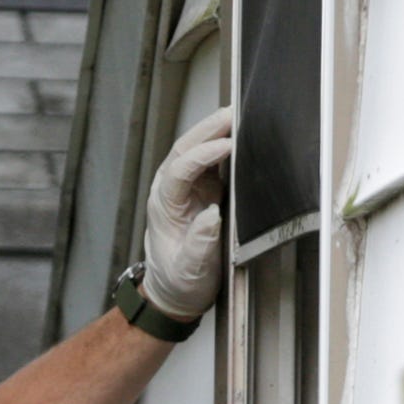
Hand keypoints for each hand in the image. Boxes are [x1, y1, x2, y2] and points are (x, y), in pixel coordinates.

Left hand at [142, 105, 232, 319]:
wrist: (176, 290)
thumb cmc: (180, 280)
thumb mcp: (190, 269)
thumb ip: (199, 244)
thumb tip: (212, 214)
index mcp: (164, 206)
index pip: (180, 170)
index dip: (202, 155)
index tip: (226, 146)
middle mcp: (170, 189)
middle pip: (185, 148)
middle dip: (209, 128)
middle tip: (234, 114)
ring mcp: (185, 186)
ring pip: (196, 148)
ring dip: (215, 130)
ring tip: (239, 115)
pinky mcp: (201, 188)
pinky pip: (210, 159)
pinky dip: (224, 143)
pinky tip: (239, 133)